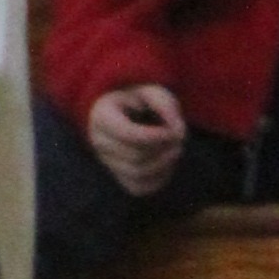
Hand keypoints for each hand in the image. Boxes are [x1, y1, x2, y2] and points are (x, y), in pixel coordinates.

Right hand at [86, 82, 185, 196]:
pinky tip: (166, 164)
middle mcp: (99, 142)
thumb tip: (176, 130)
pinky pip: (139, 188)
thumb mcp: (151, 91)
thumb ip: (164, 104)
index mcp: (102, 117)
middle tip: (179, 137)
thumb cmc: (137, 99)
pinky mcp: (118, 177)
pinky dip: (158, 180)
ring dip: (164, 164)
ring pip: (138, 173)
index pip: (129, 135)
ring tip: (174, 149)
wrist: (121, 111)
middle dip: (164, 149)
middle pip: (136, 156)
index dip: (157, 136)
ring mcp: (107, 162)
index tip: (176, 130)